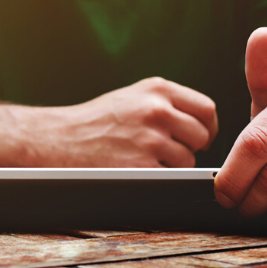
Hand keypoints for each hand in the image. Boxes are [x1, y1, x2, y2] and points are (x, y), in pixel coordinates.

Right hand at [34, 77, 217, 167]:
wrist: (60, 138)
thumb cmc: (97, 120)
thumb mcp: (133, 96)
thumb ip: (167, 102)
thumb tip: (202, 123)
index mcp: (157, 89)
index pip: (206, 109)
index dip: (206, 127)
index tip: (196, 137)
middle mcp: (156, 110)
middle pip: (201, 135)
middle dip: (190, 147)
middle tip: (169, 151)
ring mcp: (150, 139)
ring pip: (187, 160)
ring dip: (173, 165)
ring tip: (146, 158)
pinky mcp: (142, 166)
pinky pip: (170, 177)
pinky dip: (159, 178)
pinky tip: (139, 169)